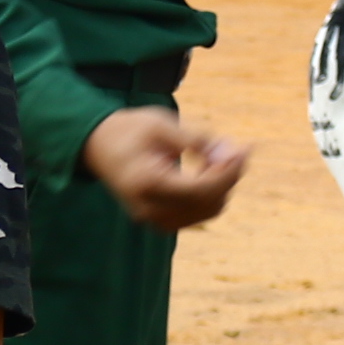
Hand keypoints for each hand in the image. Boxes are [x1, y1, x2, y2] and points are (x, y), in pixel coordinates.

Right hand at [81, 106, 248, 231]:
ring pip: (207, 211)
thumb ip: (194, 140)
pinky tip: (208, 169)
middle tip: (236, 147)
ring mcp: (153, 219)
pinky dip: (211, 193)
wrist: (98, 145)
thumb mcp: (160, 124)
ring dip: (222, 184)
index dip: (228, 171)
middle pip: (208, 202)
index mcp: (147, 184)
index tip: (245, 148)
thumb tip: (228, 153)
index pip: (201, 189)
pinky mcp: (159, 220)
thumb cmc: (129, 129)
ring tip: (217, 154)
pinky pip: (198, 213)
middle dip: (229, 175)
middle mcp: (149, 209)